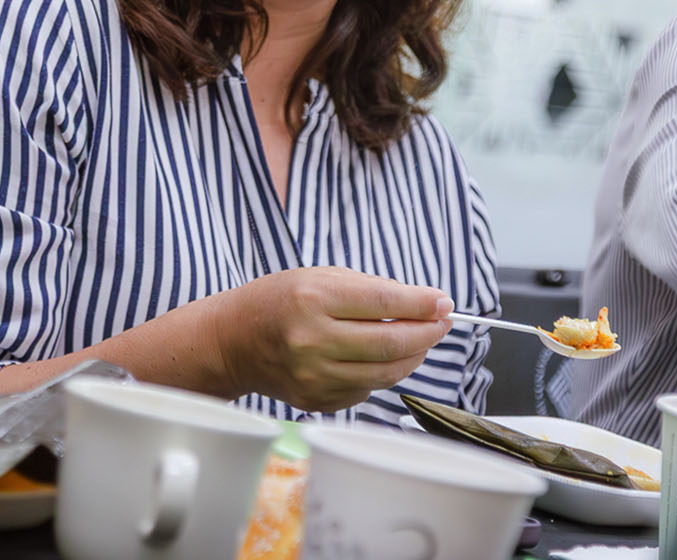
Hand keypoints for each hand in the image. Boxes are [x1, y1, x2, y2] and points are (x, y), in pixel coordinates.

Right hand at [209, 267, 453, 412]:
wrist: (232, 340)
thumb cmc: (278, 300)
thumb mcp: (319, 276)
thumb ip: (371, 289)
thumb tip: (424, 304)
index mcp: (313, 299)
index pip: (384, 302)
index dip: (422, 303)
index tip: (443, 302)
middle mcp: (312, 340)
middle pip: (392, 343)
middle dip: (427, 332)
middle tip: (442, 322)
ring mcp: (314, 376)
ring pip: (386, 373)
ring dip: (414, 356)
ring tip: (422, 339)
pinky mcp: (316, 401)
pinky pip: (367, 389)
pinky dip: (384, 373)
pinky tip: (383, 357)